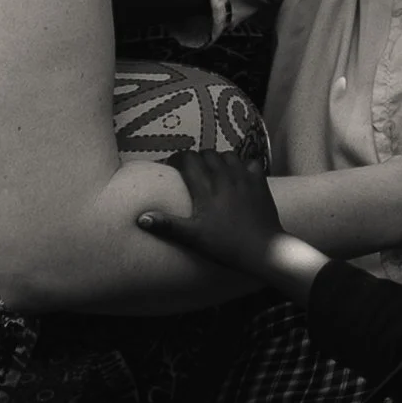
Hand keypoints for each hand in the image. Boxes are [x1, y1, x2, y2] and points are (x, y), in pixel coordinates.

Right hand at [135, 149, 286, 275]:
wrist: (261, 248)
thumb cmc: (223, 244)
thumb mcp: (192, 236)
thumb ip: (166, 225)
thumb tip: (140, 218)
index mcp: (206, 188)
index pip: (189, 160)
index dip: (177, 158)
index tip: (170, 166)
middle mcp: (226, 178)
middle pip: (208, 154)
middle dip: (196, 158)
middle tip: (189, 170)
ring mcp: (245, 178)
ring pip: (229, 155)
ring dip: (218, 158)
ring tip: (211, 170)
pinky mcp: (260, 182)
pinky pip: (251, 162)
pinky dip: (242, 164)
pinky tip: (238, 174)